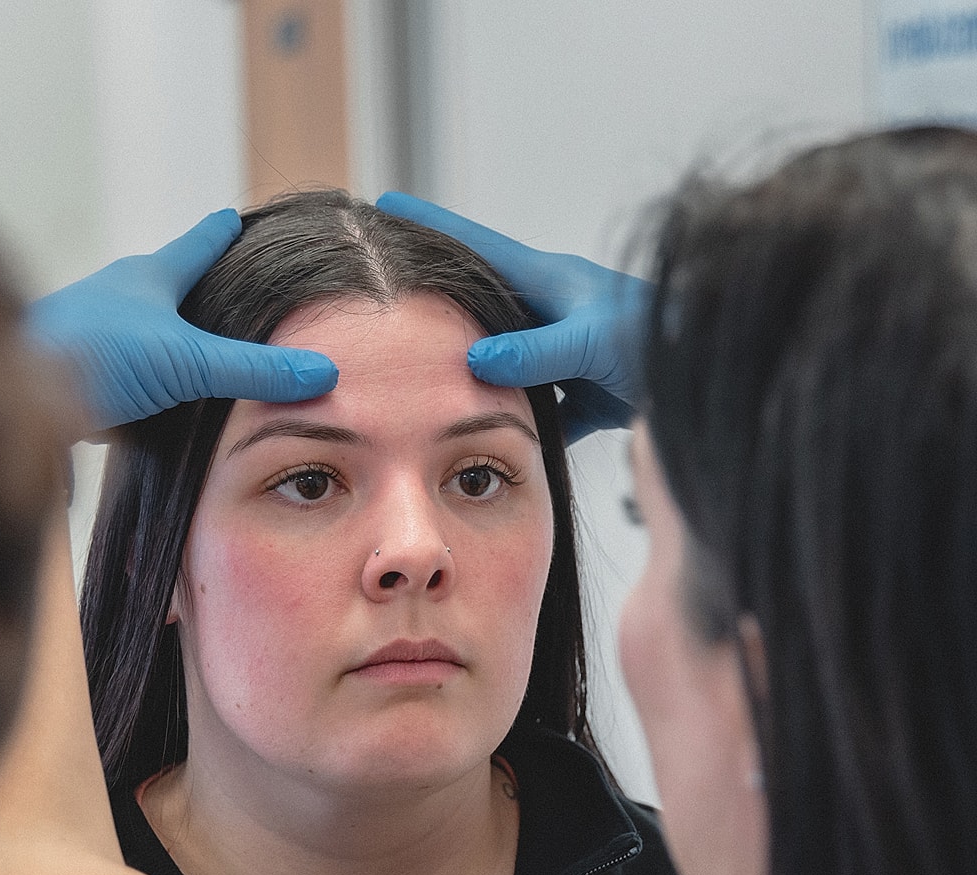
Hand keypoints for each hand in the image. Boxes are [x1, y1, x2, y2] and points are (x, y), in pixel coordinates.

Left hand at [27, 209, 337, 431]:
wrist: (8, 393)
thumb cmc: (93, 355)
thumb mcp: (187, 361)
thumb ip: (252, 371)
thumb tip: (323, 371)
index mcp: (147, 280)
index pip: (196, 247)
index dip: (221, 233)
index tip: (235, 216)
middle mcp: (116, 301)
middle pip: (164, 289)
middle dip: (191, 291)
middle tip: (219, 287)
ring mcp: (93, 340)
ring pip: (140, 335)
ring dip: (165, 345)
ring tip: (192, 357)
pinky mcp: (77, 382)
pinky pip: (122, 379)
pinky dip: (143, 389)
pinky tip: (152, 411)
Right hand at [376, 192, 649, 441]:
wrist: (720, 370)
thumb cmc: (663, 340)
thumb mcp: (594, 340)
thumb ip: (536, 352)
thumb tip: (475, 359)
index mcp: (550, 281)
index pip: (476, 247)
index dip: (430, 227)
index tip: (384, 202)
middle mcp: (552, 314)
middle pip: (481, 306)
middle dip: (438, 302)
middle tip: (387, 297)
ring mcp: (565, 356)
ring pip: (504, 364)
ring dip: (472, 375)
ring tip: (423, 379)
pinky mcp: (584, 398)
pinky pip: (538, 414)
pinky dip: (517, 428)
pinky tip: (489, 443)